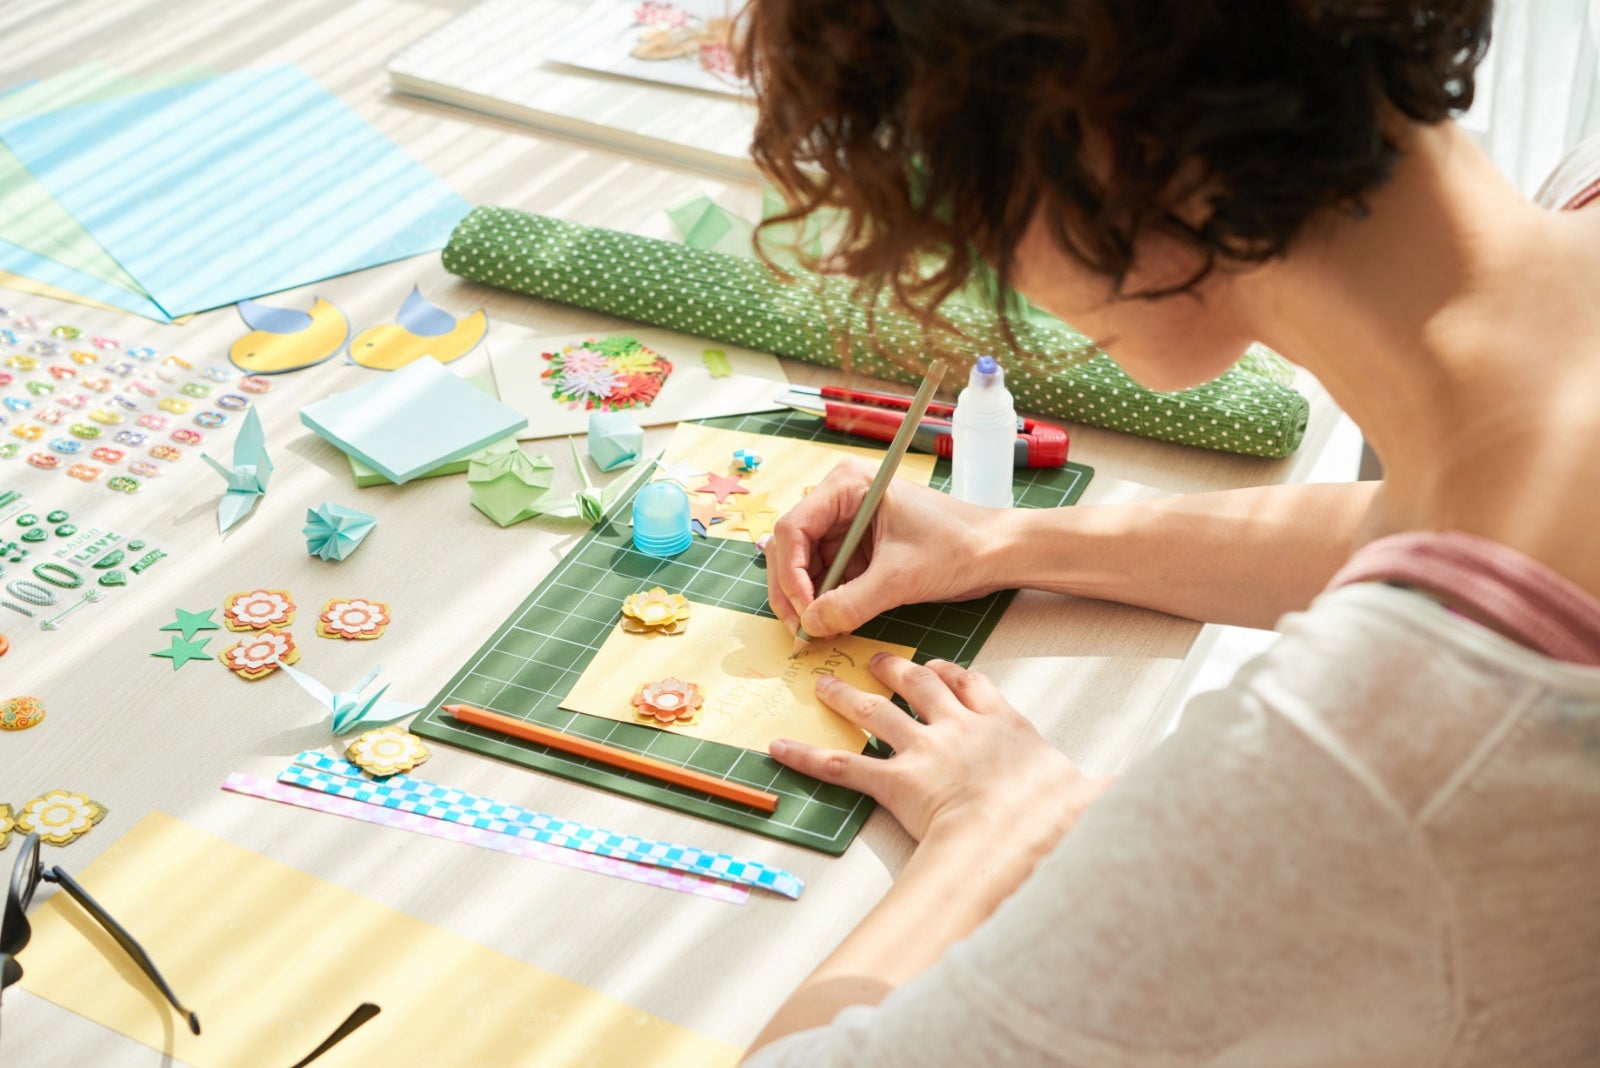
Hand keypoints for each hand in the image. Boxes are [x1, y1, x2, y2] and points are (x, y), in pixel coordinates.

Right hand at [766, 459, 1008, 637]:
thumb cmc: (958, 546)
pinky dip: (824, 601)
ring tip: (815, 631)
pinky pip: (828, 576)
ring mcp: (847, 525)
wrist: (996, 553)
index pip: (794, 528)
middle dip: (793, 590)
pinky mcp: (859, 548)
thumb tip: (811, 625)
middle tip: (801, 630)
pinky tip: (829, 622)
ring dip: (806, 600)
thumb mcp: (900, 578)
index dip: (791, 573)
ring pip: (806, 565)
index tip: (803, 611)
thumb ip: (851, 603)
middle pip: (793, 547)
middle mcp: (840, 500)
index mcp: (847, 485)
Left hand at [771, 655, 1110, 844]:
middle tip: (877, 658)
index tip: (939, 666)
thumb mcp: (1087, 794)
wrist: (1021, 829)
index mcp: (1002, 723)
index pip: (973, 684)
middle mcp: (958, 726)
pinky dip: (808, 755)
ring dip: (845, 696)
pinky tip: (780, 748)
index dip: (953, 674)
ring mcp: (924, 748)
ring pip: (875, 711)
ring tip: (822, 684)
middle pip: (920, 684)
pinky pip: (843, 764)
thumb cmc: (1056, 814)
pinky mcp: (895, 779)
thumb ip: (1097, 790)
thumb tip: (1125, 795)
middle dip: (895, 668)